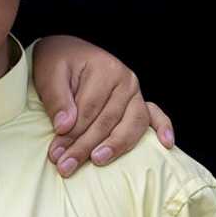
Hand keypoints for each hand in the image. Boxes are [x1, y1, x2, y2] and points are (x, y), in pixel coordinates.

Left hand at [33, 36, 174, 177]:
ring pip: (131, 124)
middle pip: (108, 120)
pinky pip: (156, 115)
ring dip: (115, 146)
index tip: (55, 154)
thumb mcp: (50, 75)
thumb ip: (57, 99)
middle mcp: (126, 81)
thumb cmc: (58, 63)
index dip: (71, 134)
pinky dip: (163, 128)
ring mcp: (136, 92)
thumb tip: (65, 126)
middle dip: (85, 146)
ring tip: (97, 161)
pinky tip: (165, 144)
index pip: (89, 110)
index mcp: (105, 69)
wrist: (68, 49)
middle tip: (66, 167)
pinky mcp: (139, 102)